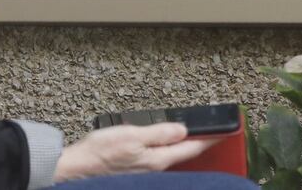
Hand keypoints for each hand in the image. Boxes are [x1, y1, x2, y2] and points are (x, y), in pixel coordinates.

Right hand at [53, 122, 215, 180]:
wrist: (74, 169)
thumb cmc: (99, 153)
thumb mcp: (132, 135)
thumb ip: (159, 133)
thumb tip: (183, 130)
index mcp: (157, 160)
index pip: (191, 148)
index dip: (210, 138)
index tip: (226, 131)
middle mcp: (155, 169)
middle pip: (183, 155)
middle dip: (199, 144)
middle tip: (214, 132)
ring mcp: (145, 171)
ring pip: (171, 158)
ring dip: (183, 147)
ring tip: (194, 136)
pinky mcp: (135, 171)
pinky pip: (158, 159)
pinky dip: (167, 150)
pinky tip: (166, 145)